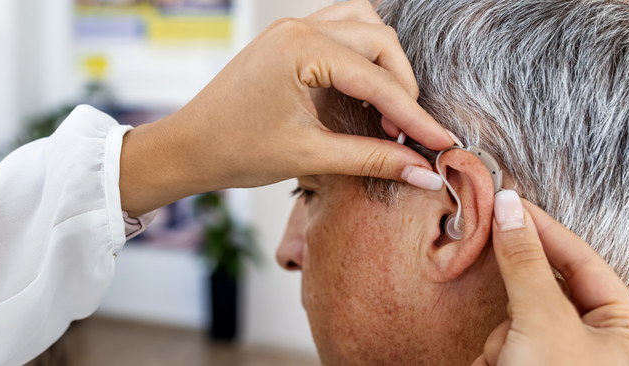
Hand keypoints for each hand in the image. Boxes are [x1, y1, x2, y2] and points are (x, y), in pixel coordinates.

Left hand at [119, 1, 453, 215]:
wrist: (187, 147)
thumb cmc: (234, 150)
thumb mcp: (309, 158)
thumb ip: (372, 160)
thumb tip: (425, 173)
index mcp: (301, 49)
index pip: (377, 80)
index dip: (414, 115)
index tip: (441, 143)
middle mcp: (298, 28)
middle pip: (380, 42)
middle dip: (403, 88)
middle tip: (408, 135)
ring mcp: (292, 28)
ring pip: (364, 27)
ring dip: (386, 65)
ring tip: (389, 111)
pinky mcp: (288, 38)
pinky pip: (341, 29)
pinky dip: (362, 54)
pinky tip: (365, 89)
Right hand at [472, 190, 628, 365]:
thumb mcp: (544, 322)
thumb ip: (525, 264)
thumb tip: (508, 211)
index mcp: (626, 330)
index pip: (582, 262)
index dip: (543, 231)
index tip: (509, 205)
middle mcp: (599, 345)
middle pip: (545, 291)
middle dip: (518, 301)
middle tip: (502, 288)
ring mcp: (564, 360)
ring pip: (519, 320)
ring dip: (502, 338)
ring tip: (508, 360)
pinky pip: (506, 345)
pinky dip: (494, 356)